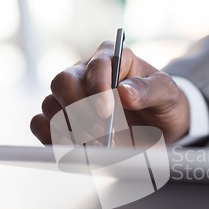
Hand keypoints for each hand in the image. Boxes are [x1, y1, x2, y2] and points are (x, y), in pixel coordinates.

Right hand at [30, 41, 189, 144]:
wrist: (157, 127)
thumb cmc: (161, 103)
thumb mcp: (168, 93)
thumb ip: (151, 90)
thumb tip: (125, 92)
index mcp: (112, 58)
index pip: (97, 64)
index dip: (98, 87)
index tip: (107, 111)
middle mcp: (85, 74)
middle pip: (64, 83)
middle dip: (80, 111)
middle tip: (103, 134)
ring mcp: (70, 97)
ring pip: (51, 105)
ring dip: (70, 130)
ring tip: (95, 147)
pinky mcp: (61, 119)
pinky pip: (41, 124)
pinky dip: (52, 138)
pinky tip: (75, 149)